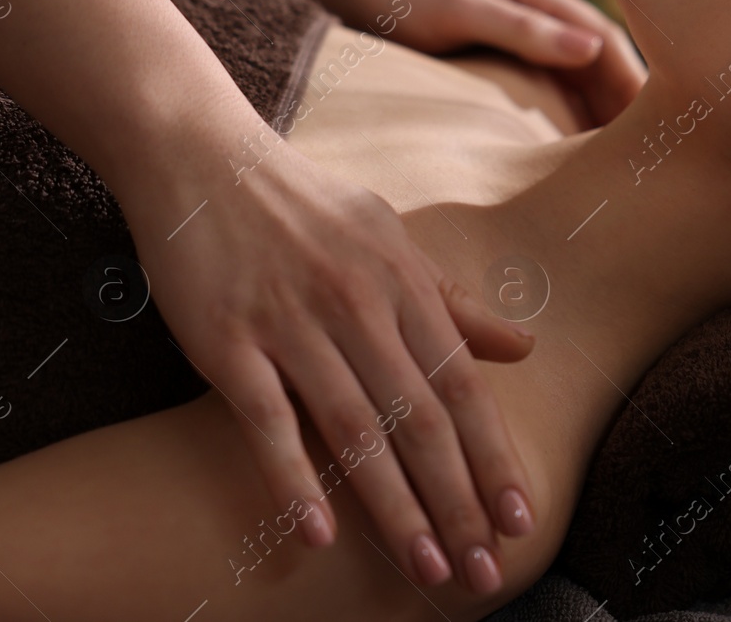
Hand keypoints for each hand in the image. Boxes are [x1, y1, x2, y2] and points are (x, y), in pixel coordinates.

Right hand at [124, 142, 536, 593]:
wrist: (203, 158)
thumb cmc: (307, 205)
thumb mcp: (393, 237)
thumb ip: (455, 300)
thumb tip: (526, 345)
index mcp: (405, 282)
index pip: (463, 386)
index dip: (494, 456)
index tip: (520, 519)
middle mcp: (358, 305)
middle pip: (420, 419)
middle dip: (457, 501)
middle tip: (481, 573)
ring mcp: (292, 323)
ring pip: (355, 430)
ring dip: (394, 507)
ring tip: (424, 569)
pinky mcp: (228, 341)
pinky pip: (267, 422)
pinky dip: (293, 481)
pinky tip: (318, 537)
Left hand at [296, 0, 645, 126]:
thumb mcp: (461, 9)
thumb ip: (524, 30)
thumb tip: (592, 51)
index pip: (604, 40)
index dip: (634, 80)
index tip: (661, 121)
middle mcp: (534, 12)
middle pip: (596, 61)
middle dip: (626, 102)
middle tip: (653, 155)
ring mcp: (514, 32)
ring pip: (572, 76)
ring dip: (597, 111)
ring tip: (618, 160)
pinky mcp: (493, 52)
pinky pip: (543, 86)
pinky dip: (564, 113)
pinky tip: (568, 148)